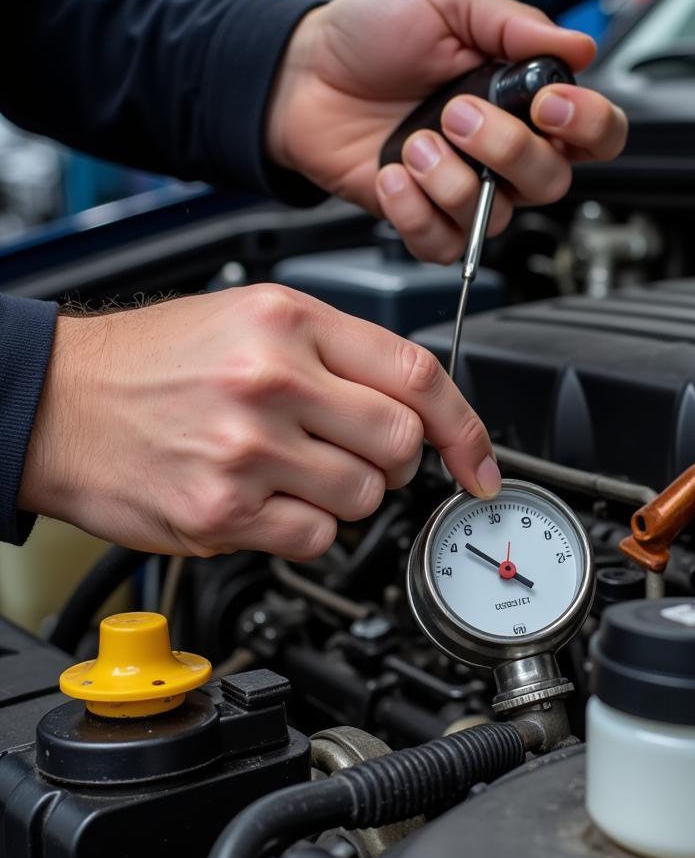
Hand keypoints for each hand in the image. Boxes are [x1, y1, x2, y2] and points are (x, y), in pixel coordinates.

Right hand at [18, 285, 499, 559]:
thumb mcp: (251, 319)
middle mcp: (272, 379)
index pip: (417, 375)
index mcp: (289, 321)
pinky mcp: (222, 512)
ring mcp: (247, 449)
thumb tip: (417, 409)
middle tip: (354, 454)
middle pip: (401, 444)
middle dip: (393, 461)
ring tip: (291, 471)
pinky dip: (305, 529)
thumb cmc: (150, 362)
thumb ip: (341, 357)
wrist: (52, 401)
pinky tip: (265, 501)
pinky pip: (316, 538)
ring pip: (364, 498)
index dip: (465, 428)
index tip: (480, 463)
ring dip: (345, 496)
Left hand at [266, 0, 627, 262]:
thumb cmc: (370, 36)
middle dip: (509, 150)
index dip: (588, 126)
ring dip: (451, 180)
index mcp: (522, 99)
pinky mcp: (424, 219)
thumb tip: (577, 46)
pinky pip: (444, 243)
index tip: (549, 104)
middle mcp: (502, 151)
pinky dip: (415, 213)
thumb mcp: (445, 4)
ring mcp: (465, 189)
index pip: (595, 132)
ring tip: (413, 142)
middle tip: (458, 113)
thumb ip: (513, 25)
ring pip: (496, 219)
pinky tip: (392, 175)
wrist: (301, 77)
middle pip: (553, 183)